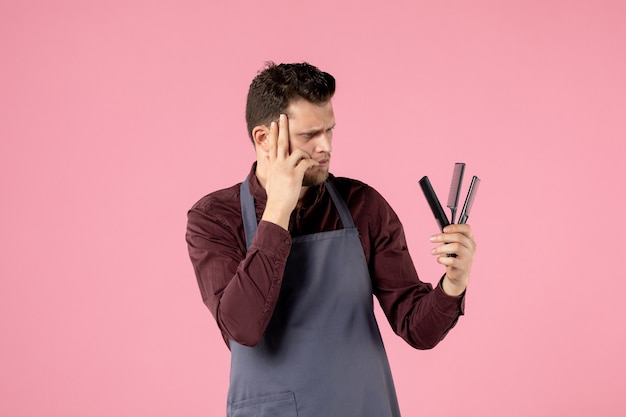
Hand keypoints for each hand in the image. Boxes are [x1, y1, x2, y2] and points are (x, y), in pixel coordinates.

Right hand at [261, 114, 318, 228]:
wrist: (277, 207)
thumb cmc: (275, 195)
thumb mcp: (269, 178)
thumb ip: (269, 166)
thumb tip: (265, 157)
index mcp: (272, 164)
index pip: (272, 145)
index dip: (273, 133)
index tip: (273, 123)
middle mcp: (278, 164)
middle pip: (280, 142)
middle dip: (282, 128)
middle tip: (284, 116)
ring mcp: (286, 168)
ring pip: (298, 151)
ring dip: (306, 154)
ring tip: (310, 159)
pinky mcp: (295, 175)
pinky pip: (306, 162)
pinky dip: (312, 162)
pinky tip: (316, 165)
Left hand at [430, 224, 475, 295]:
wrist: (458, 274)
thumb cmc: (454, 257)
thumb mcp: (452, 245)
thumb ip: (448, 239)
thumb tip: (438, 236)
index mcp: (469, 239)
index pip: (467, 228)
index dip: (455, 227)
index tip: (444, 229)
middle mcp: (471, 247)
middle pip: (458, 237)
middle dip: (442, 237)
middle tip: (432, 239)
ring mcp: (469, 257)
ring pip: (456, 247)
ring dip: (441, 248)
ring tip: (433, 251)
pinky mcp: (464, 266)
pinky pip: (451, 260)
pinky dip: (442, 259)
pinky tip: (439, 260)